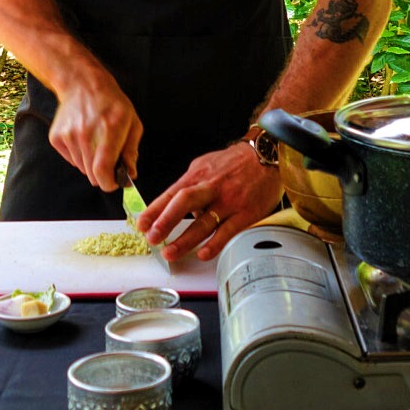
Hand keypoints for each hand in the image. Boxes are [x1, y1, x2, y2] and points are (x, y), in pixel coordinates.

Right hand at [48, 68, 142, 192]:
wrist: (82, 84)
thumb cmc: (112, 103)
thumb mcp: (132, 122)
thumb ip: (131, 151)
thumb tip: (129, 174)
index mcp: (109, 130)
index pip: (103, 170)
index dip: (109, 183)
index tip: (114, 183)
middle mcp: (86, 134)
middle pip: (92, 175)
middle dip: (103, 174)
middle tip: (109, 163)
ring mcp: (69, 136)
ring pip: (82, 168)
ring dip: (91, 163)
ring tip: (96, 143)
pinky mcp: (57, 138)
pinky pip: (70, 160)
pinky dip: (79, 156)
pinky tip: (84, 138)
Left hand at [137, 143, 282, 262]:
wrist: (267, 155)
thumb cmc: (235, 163)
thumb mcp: (206, 165)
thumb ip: (190, 185)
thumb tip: (174, 204)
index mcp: (198, 175)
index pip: (171, 193)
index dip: (154, 210)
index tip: (141, 224)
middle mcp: (211, 187)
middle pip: (184, 202)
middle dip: (165, 221)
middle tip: (152, 238)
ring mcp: (229, 201)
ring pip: (204, 222)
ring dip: (185, 240)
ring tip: (170, 253)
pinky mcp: (246, 213)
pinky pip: (228, 231)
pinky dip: (215, 243)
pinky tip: (203, 253)